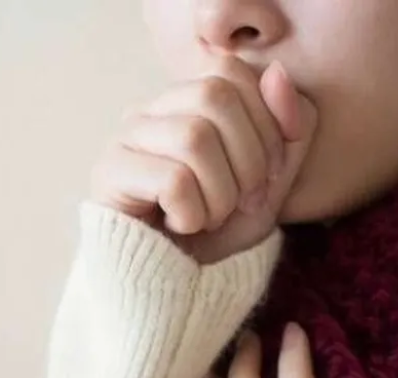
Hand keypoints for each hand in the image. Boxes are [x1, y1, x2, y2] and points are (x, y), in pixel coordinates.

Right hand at [91, 57, 317, 262]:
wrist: (175, 286)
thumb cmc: (218, 231)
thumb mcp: (273, 181)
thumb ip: (289, 128)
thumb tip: (278, 74)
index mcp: (187, 102)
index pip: (232, 71)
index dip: (267, 122)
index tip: (268, 176)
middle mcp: (151, 110)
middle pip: (214, 95)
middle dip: (248, 158)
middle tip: (242, 202)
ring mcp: (125, 139)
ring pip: (193, 137)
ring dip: (221, 194)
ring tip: (209, 218)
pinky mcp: (109, 174)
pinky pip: (172, 180)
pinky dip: (193, 214)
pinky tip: (180, 226)